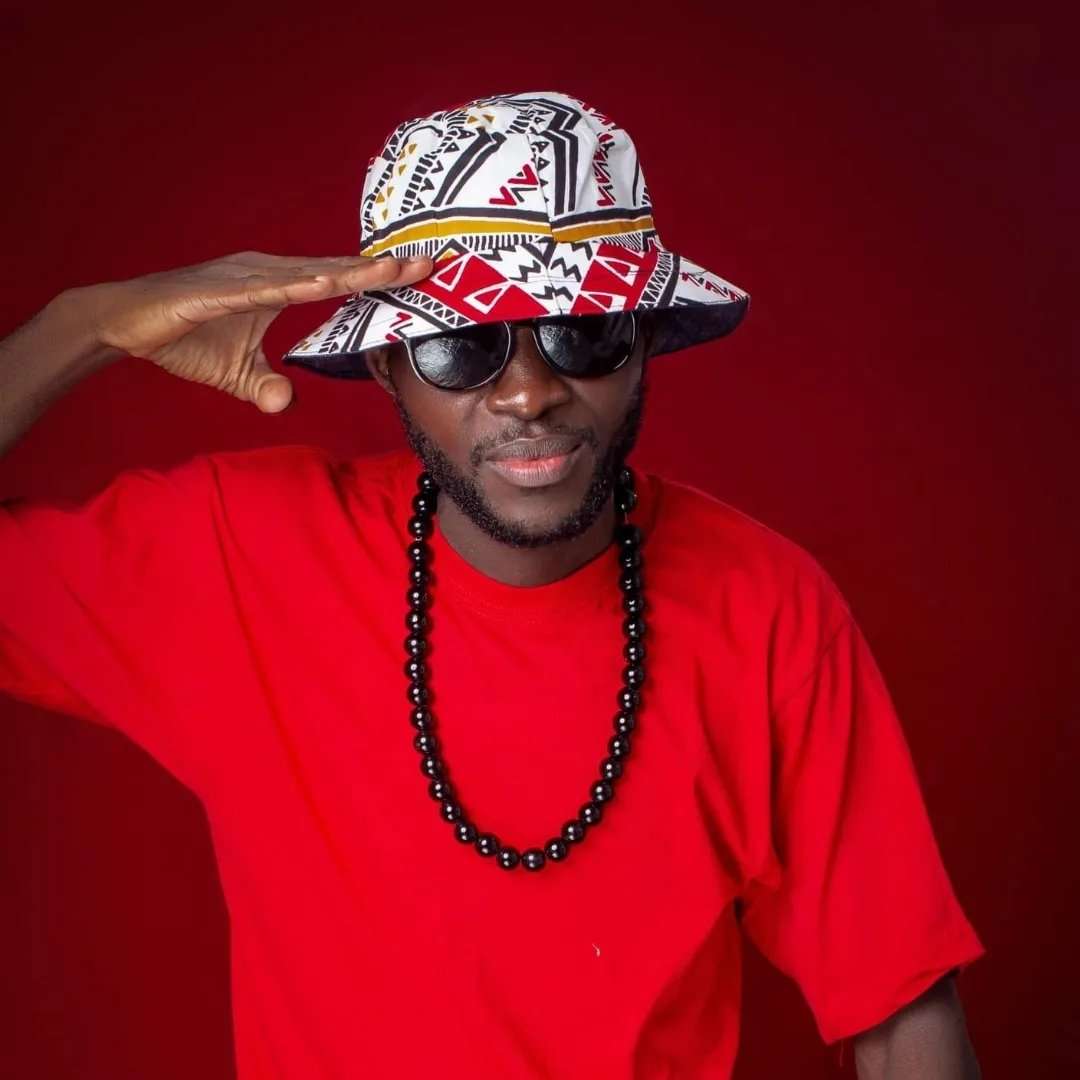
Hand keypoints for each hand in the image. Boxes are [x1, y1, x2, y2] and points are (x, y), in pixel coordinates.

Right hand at [69, 251, 431, 412]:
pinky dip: (296, 285)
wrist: (125, 322)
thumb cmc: (183, 337)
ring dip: (350, 271)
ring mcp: (243, 277)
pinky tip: (327, 282)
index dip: (378, 278)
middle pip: (335, 270)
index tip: (419, 274)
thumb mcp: (236, 374)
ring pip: (308, 273)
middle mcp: (267, 272)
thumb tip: (287, 402)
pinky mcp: (217, 291)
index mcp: (277, 284)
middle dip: (381, 267)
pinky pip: (264, 289)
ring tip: (390, 268)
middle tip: (428, 262)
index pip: (338, 281)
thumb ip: (266, 387)